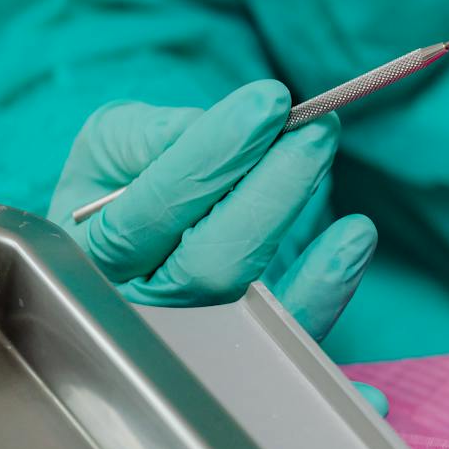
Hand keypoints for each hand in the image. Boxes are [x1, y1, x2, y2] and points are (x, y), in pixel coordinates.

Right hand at [48, 81, 376, 341]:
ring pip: (252, 302)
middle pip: (209, 264)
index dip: (213, 154)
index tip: (269, 102)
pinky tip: (357, 235)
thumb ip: (143, 135)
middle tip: (314, 128)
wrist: (126, 234)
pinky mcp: (249, 346)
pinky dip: (328, 291)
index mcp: (91, 253)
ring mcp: (196, 337)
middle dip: (270, 189)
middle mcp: (139, 305)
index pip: (151, 209)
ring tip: (330, 160)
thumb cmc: (120, 184)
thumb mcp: (109, 146)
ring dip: (302, 236)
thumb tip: (200, 130)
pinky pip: (290, 336)